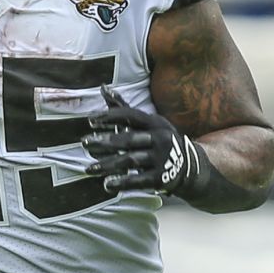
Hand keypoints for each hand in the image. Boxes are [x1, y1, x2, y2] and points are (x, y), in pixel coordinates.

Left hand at [82, 87, 200, 193]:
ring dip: (108, 165)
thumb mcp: (147, 122)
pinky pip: (138, 180)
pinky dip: (122, 182)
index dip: (110, 117)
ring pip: (130, 160)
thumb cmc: (158, 139)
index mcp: (154, 123)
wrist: (189, 166)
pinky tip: (107, 184)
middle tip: (84, 143)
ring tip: (89, 169)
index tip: (90, 121)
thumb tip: (103, 88)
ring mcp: (161, 159)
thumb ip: (123, 108)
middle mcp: (159, 138)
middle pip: (129, 139)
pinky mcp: (161, 178)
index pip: (130, 116)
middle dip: (106, 142)